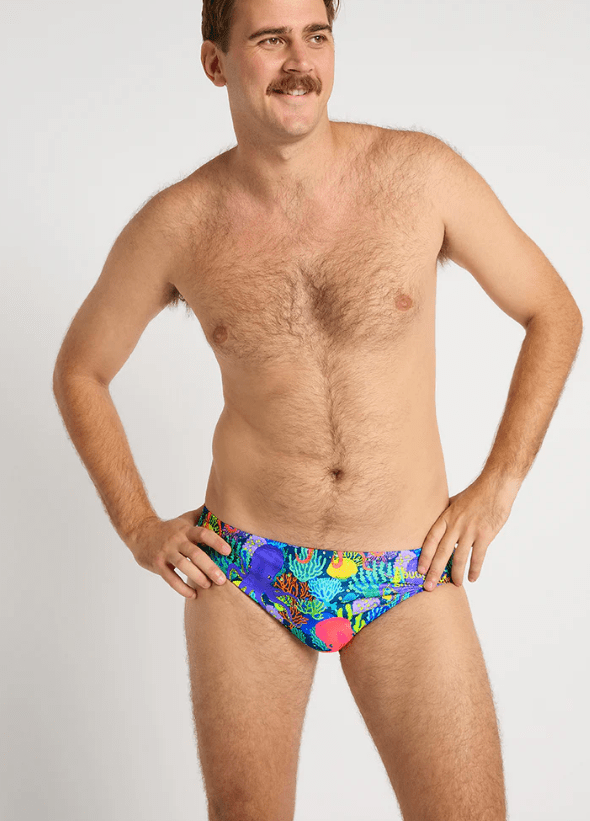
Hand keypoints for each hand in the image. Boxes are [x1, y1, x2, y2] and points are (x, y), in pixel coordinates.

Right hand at [125, 505, 232, 598]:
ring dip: (198, 578)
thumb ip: (201, 514)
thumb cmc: (168, 528)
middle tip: (222, 580)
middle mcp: (177, 541)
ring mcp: (166, 553)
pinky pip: (171, 579)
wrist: (140, 533)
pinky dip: (182, 588)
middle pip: (195, 554)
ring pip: (184, 566)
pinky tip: (193, 594)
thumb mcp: (185, 519)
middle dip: (210, 567)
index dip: (216, 542)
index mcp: (186, 530)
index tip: (228, 551)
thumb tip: (219, 503)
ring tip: (209, 586)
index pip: (203, 534)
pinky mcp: (158, 564)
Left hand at [418, 475, 518, 589]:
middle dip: (434, 571)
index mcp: (446, 516)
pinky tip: (472, 578)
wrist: (496, 486)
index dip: (425, 555)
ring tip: (454, 584)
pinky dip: (474, 569)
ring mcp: (470, 530)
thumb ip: (447, 515)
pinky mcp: (485, 534)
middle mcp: (455, 524)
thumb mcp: (455, 501)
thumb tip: (438, 524)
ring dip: (456, 573)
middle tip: (429, 587)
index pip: (431, 539)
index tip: (419, 569)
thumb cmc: (476, 493)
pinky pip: (478, 556)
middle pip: (442, 552)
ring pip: (459, 557)